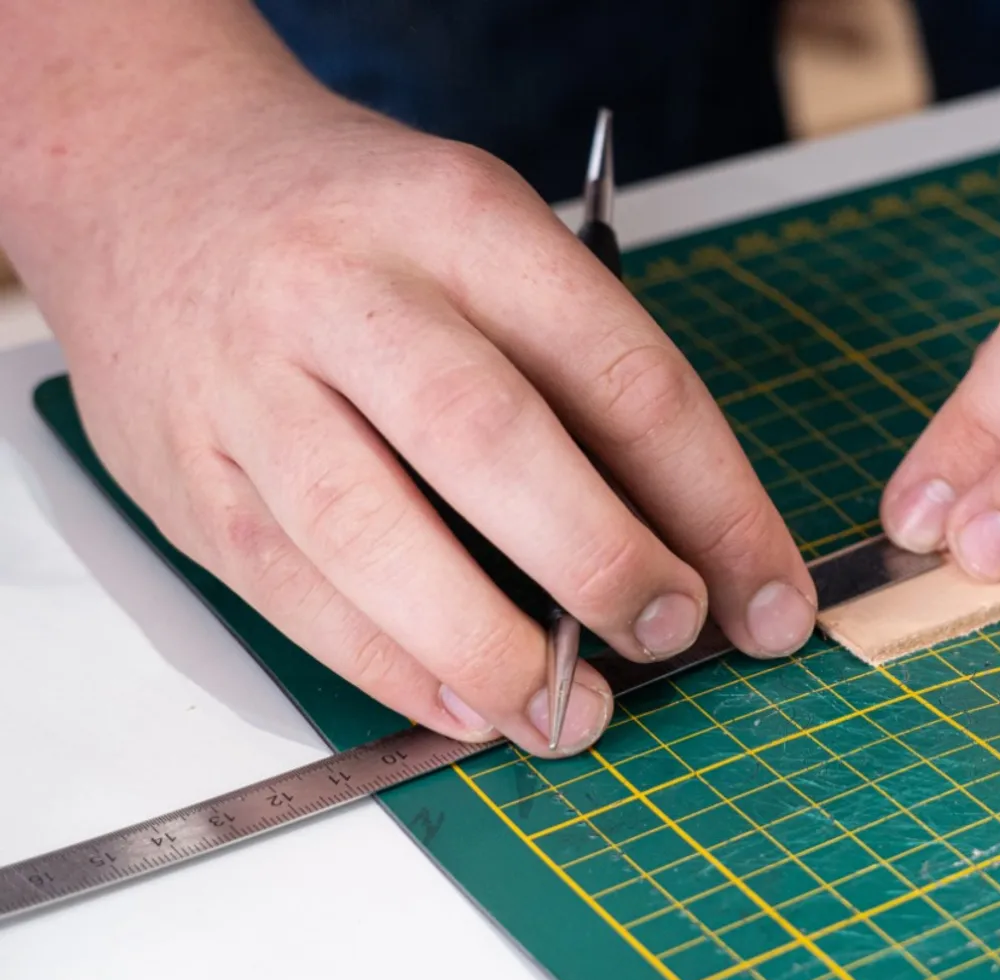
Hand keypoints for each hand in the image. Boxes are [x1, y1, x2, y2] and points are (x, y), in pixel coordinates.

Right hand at [31, 88, 814, 755]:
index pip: (621, 374)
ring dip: (489, 647)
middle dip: (602, 562)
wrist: (151, 166)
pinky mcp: (185, 470)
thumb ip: (573, 368)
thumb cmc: (353, 222)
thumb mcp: (485, 235)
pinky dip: (389, 666)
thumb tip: (684, 541)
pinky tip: (464, 706)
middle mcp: (348, 291)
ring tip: (570, 714)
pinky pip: (292, 590)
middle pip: (492, 443)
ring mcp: (250, 382)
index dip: (715, 502)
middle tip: (670, 634)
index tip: (768, 592)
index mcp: (462, 220)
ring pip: (372, 533)